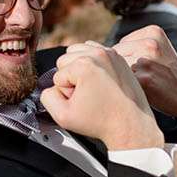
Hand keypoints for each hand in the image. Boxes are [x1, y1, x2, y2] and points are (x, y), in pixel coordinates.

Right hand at [44, 44, 162, 149]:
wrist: (130, 125)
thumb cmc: (101, 122)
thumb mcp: (62, 116)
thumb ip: (46, 97)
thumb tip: (50, 87)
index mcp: (84, 65)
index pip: (57, 75)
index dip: (65, 92)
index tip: (80, 102)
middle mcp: (98, 54)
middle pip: (65, 59)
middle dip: (71, 77)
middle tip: (85, 95)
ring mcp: (110, 54)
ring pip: (78, 52)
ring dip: (79, 68)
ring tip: (92, 87)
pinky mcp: (117, 57)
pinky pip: (93, 52)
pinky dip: (92, 64)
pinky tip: (98, 81)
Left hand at [110, 25, 176, 125]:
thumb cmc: (166, 74)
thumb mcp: (155, 49)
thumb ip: (131, 45)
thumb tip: (88, 46)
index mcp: (153, 31)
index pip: (119, 45)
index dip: (124, 63)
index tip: (139, 72)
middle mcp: (150, 43)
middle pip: (114, 56)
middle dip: (120, 71)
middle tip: (138, 82)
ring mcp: (147, 60)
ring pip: (115, 69)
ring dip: (121, 80)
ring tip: (139, 87)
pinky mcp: (144, 78)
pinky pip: (121, 82)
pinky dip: (125, 89)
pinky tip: (138, 93)